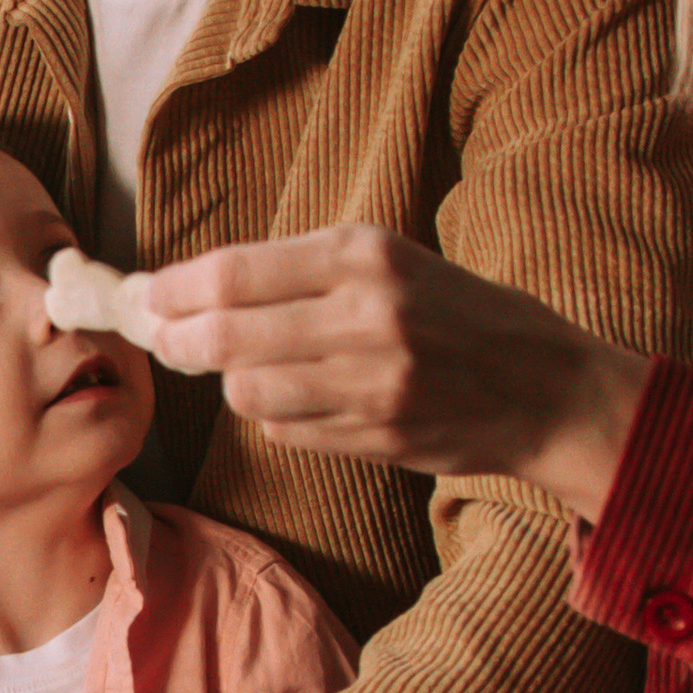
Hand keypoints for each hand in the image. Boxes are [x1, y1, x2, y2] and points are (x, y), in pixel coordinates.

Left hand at [136, 226, 648, 520]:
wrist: (547, 388)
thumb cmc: (458, 314)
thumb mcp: (391, 262)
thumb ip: (301, 271)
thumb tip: (196, 289)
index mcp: (365, 256)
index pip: (234, 272)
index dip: (173, 288)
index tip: (146, 295)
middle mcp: (367, 316)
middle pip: (224, 335)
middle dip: (178, 339)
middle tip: (163, 338)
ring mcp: (372, 384)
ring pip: (247, 390)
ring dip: (232, 382)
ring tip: (247, 367)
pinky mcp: (376, 436)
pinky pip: (285, 429)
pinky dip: (276, 416)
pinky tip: (302, 399)